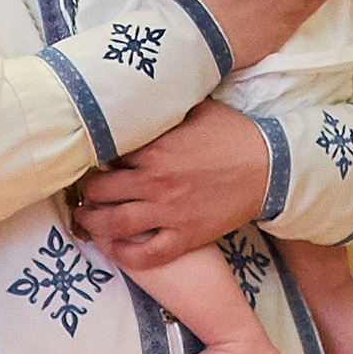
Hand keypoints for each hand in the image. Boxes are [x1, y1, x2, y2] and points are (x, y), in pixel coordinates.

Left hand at [74, 102, 270, 270]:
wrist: (269, 167)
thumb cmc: (234, 134)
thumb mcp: (197, 110)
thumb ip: (166, 109)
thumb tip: (144, 98)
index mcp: (155, 149)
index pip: (107, 155)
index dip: (95, 156)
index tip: (89, 157)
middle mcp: (155, 183)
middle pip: (101, 191)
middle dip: (86, 191)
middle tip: (83, 191)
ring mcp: (169, 213)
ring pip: (114, 225)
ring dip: (92, 223)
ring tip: (85, 220)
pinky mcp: (185, 237)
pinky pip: (147, 254)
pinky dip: (125, 255)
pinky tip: (114, 249)